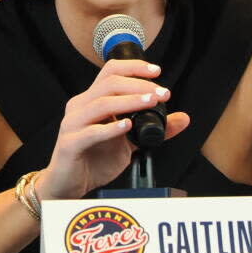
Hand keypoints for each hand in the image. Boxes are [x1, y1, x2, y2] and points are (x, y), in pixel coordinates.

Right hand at [36, 59, 189, 200]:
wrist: (68, 185)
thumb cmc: (94, 159)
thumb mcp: (130, 142)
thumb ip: (154, 129)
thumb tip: (183, 118)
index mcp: (92, 100)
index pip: (111, 72)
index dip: (134, 67)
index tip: (157, 72)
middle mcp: (80, 106)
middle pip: (109, 83)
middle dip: (138, 85)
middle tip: (161, 94)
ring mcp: (72, 124)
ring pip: (101, 104)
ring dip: (129, 102)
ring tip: (150, 103)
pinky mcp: (70, 143)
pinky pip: (91, 132)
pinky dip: (111, 128)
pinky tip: (127, 126)